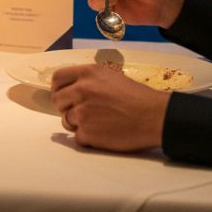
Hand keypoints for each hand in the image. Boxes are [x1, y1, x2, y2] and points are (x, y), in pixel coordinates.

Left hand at [50, 64, 168, 151]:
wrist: (154, 117)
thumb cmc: (138, 97)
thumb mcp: (111, 77)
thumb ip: (89, 80)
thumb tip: (72, 89)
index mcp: (88, 73)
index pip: (57, 78)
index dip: (58, 88)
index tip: (63, 95)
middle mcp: (81, 90)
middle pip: (57, 100)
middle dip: (66, 107)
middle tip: (81, 112)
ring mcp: (82, 112)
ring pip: (66, 120)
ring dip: (78, 124)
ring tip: (99, 123)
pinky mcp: (87, 133)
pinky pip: (77, 137)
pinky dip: (88, 138)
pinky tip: (103, 133)